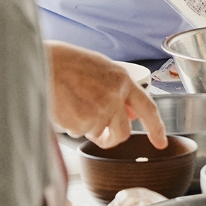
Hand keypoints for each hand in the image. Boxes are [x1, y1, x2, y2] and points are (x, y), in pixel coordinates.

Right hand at [46, 41, 167, 149]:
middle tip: (100, 134)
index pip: (148, 108)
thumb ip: (117, 89)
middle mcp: (115, 96)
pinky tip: (65, 106)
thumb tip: (129, 112)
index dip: (157, 128)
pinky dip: (71, 125)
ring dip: (86, 126)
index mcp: (122, 80)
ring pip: (97, 133)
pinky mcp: (82, 122)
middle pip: (123, 132)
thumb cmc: (68, 62)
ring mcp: (99, 111)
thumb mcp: (101, 69)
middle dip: (112, 138)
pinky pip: (79, 133)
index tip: (160, 142)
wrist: (45, 62)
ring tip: (73, 104)